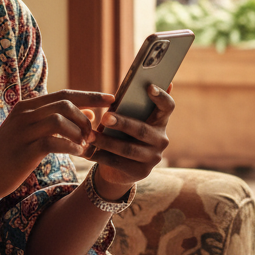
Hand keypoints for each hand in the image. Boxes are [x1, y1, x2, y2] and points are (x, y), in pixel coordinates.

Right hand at [0, 89, 111, 199]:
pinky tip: (77, 153)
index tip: (112, 99)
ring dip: (79, 132)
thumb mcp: (32, 133)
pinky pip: (53, 141)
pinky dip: (70, 146)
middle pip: (66, 103)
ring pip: (60, 118)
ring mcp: (22, 131)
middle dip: (86, 117)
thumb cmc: (10, 155)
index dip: (91, 96)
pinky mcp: (23, 150)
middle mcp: (25, 113)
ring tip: (84, 145)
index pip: (66, 94)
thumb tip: (89, 113)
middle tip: (93, 134)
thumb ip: (57, 121)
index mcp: (28, 106)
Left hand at [89, 84, 174, 198]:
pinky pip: (118, 163)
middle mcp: (161, 140)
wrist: (121, 168)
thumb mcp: (130, 120)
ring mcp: (153, 158)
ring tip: (89, 136)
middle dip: (122, 123)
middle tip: (104, 117)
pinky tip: (86, 151)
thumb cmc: (124, 134)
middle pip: (142, 130)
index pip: (168, 106)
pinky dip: (100, 156)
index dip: (161, 96)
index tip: (149, 86)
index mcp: (160, 121)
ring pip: (128, 148)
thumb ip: (131, 105)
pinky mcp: (140, 172)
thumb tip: (136, 81)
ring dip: (107, 142)